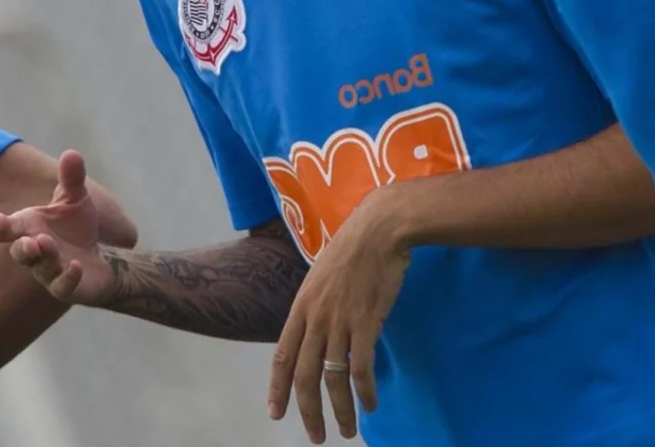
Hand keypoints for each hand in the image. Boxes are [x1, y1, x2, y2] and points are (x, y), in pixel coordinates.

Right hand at [0, 150, 119, 306]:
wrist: (99, 255)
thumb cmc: (76, 227)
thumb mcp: (75, 199)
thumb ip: (71, 179)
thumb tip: (71, 154)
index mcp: (29, 229)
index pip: (8, 230)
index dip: (1, 228)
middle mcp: (36, 252)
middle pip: (20, 253)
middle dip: (21, 248)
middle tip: (28, 241)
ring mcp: (50, 272)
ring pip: (41, 269)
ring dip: (44, 258)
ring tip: (46, 244)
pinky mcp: (68, 286)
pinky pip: (63, 286)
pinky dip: (67, 277)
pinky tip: (75, 266)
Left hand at [267, 188, 409, 443]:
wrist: (379, 228)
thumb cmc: (355, 248)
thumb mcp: (323, 276)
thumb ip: (318, 305)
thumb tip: (321, 330)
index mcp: (301, 306)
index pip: (281, 355)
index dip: (277, 388)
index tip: (275, 413)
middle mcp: (315, 317)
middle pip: (304, 375)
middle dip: (308, 411)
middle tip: (316, 436)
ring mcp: (340, 320)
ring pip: (333, 378)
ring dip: (340, 410)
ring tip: (347, 430)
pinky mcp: (366, 322)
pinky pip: (361, 367)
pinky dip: (365, 391)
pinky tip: (371, 404)